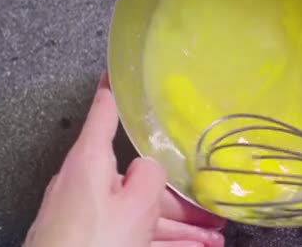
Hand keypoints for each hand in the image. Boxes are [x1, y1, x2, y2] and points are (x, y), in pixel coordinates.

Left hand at [23, 73, 225, 246]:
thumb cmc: (94, 241)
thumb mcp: (136, 203)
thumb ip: (151, 176)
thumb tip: (151, 167)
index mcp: (90, 162)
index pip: (103, 113)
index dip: (112, 91)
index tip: (113, 72)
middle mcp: (87, 184)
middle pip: (138, 180)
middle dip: (180, 198)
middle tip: (211, 207)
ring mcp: (90, 215)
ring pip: (143, 214)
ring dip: (181, 226)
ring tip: (214, 237)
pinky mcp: (93, 239)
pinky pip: (137, 235)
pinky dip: (166, 240)